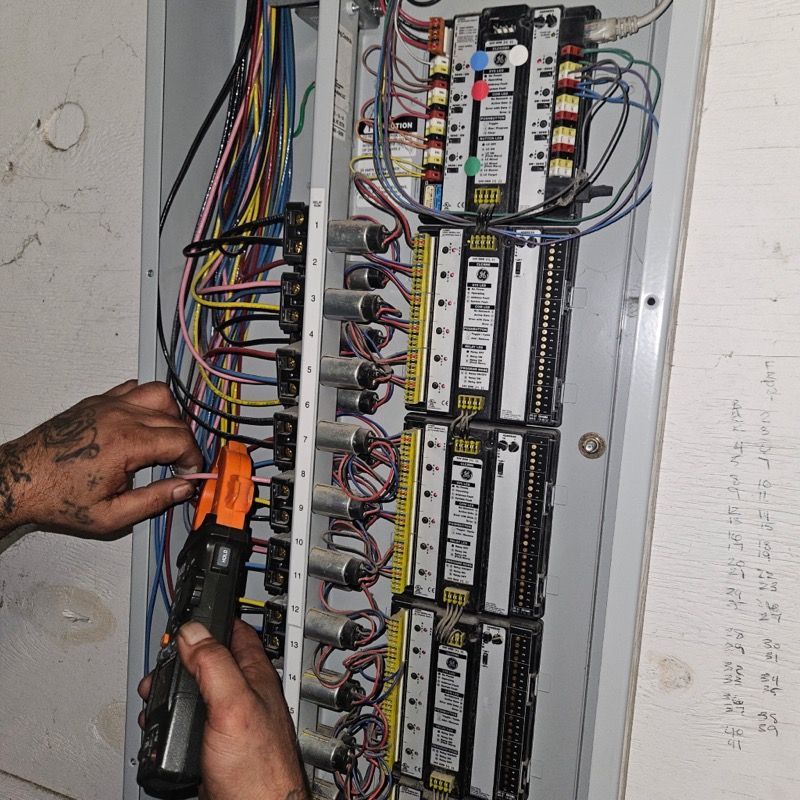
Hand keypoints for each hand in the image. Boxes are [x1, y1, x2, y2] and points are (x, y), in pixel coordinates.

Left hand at [0, 380, 201, 536]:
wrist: (20, 479)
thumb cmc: (57, 496)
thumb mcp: (110, 515)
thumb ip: (153, 501)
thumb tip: (182, 488)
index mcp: (126, 443)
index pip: (181, 440)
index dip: (193, 459)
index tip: (190, 473)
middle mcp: (120, 416)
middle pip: (175, 420)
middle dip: (185, 444)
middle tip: (179, 465)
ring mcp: (108, 404)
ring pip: (160, 394)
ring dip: (172, 416)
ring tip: (165, 439)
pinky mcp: (97, 400)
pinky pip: (134, 388)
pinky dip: (148, 402)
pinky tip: (143, 424)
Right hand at [138, 620, 306, 799]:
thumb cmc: (257, 769)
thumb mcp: (233, 705)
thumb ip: (214, 665)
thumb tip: (193, 632)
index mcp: (253, 676)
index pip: (233, 631)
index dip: (210, 618)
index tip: (186, 613)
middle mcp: (242, 695)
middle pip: (208, 660)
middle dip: (180, 660)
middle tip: (159, 666)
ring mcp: (227, 720)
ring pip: (194, 692)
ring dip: (170, 692)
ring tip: (153, 698)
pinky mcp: (212, 746)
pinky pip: (188, 721)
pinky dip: (169, 720)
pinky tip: (160, 725)